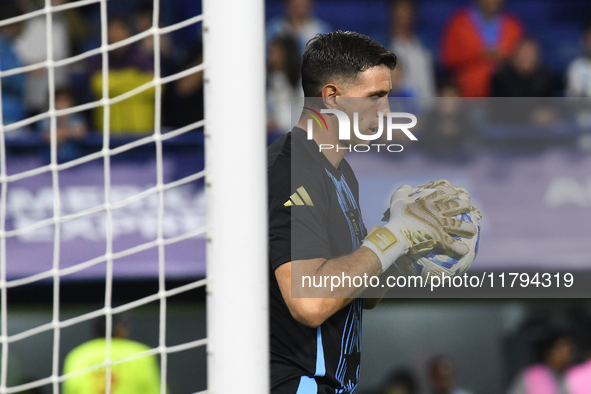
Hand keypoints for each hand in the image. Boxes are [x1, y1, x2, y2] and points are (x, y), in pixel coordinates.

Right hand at [362, 183, 477, 272]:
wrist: (398, 233)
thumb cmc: (396, 217)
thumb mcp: (397, 200)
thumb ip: (402, 191)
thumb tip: (407, 187)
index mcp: (428, 202)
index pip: (443, 193)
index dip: (451, 192)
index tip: (456, 192)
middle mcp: (437, 212)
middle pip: (455, 207)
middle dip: (464, 206)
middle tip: (469, 207)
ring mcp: (440, 225)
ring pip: (458, 224)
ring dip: (467, 227)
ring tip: (473, 230)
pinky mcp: (439, 237)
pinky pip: (452, 243)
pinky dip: (459, 247)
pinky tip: (465, 250)